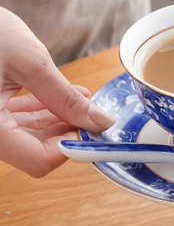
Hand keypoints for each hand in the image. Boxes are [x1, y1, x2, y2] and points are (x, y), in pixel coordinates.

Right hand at [0, 7, 114, 176]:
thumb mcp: (31, 64)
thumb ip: (66, 98)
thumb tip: (100, 122)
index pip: (38, 161)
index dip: (71, 146)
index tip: (92, 127)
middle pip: (37, 150)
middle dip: (69, 131)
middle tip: (93, 112)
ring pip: (32, 136)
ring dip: (61, 120)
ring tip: (83, 99)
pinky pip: (22, 121)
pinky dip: (47, 111)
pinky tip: (67, 96)